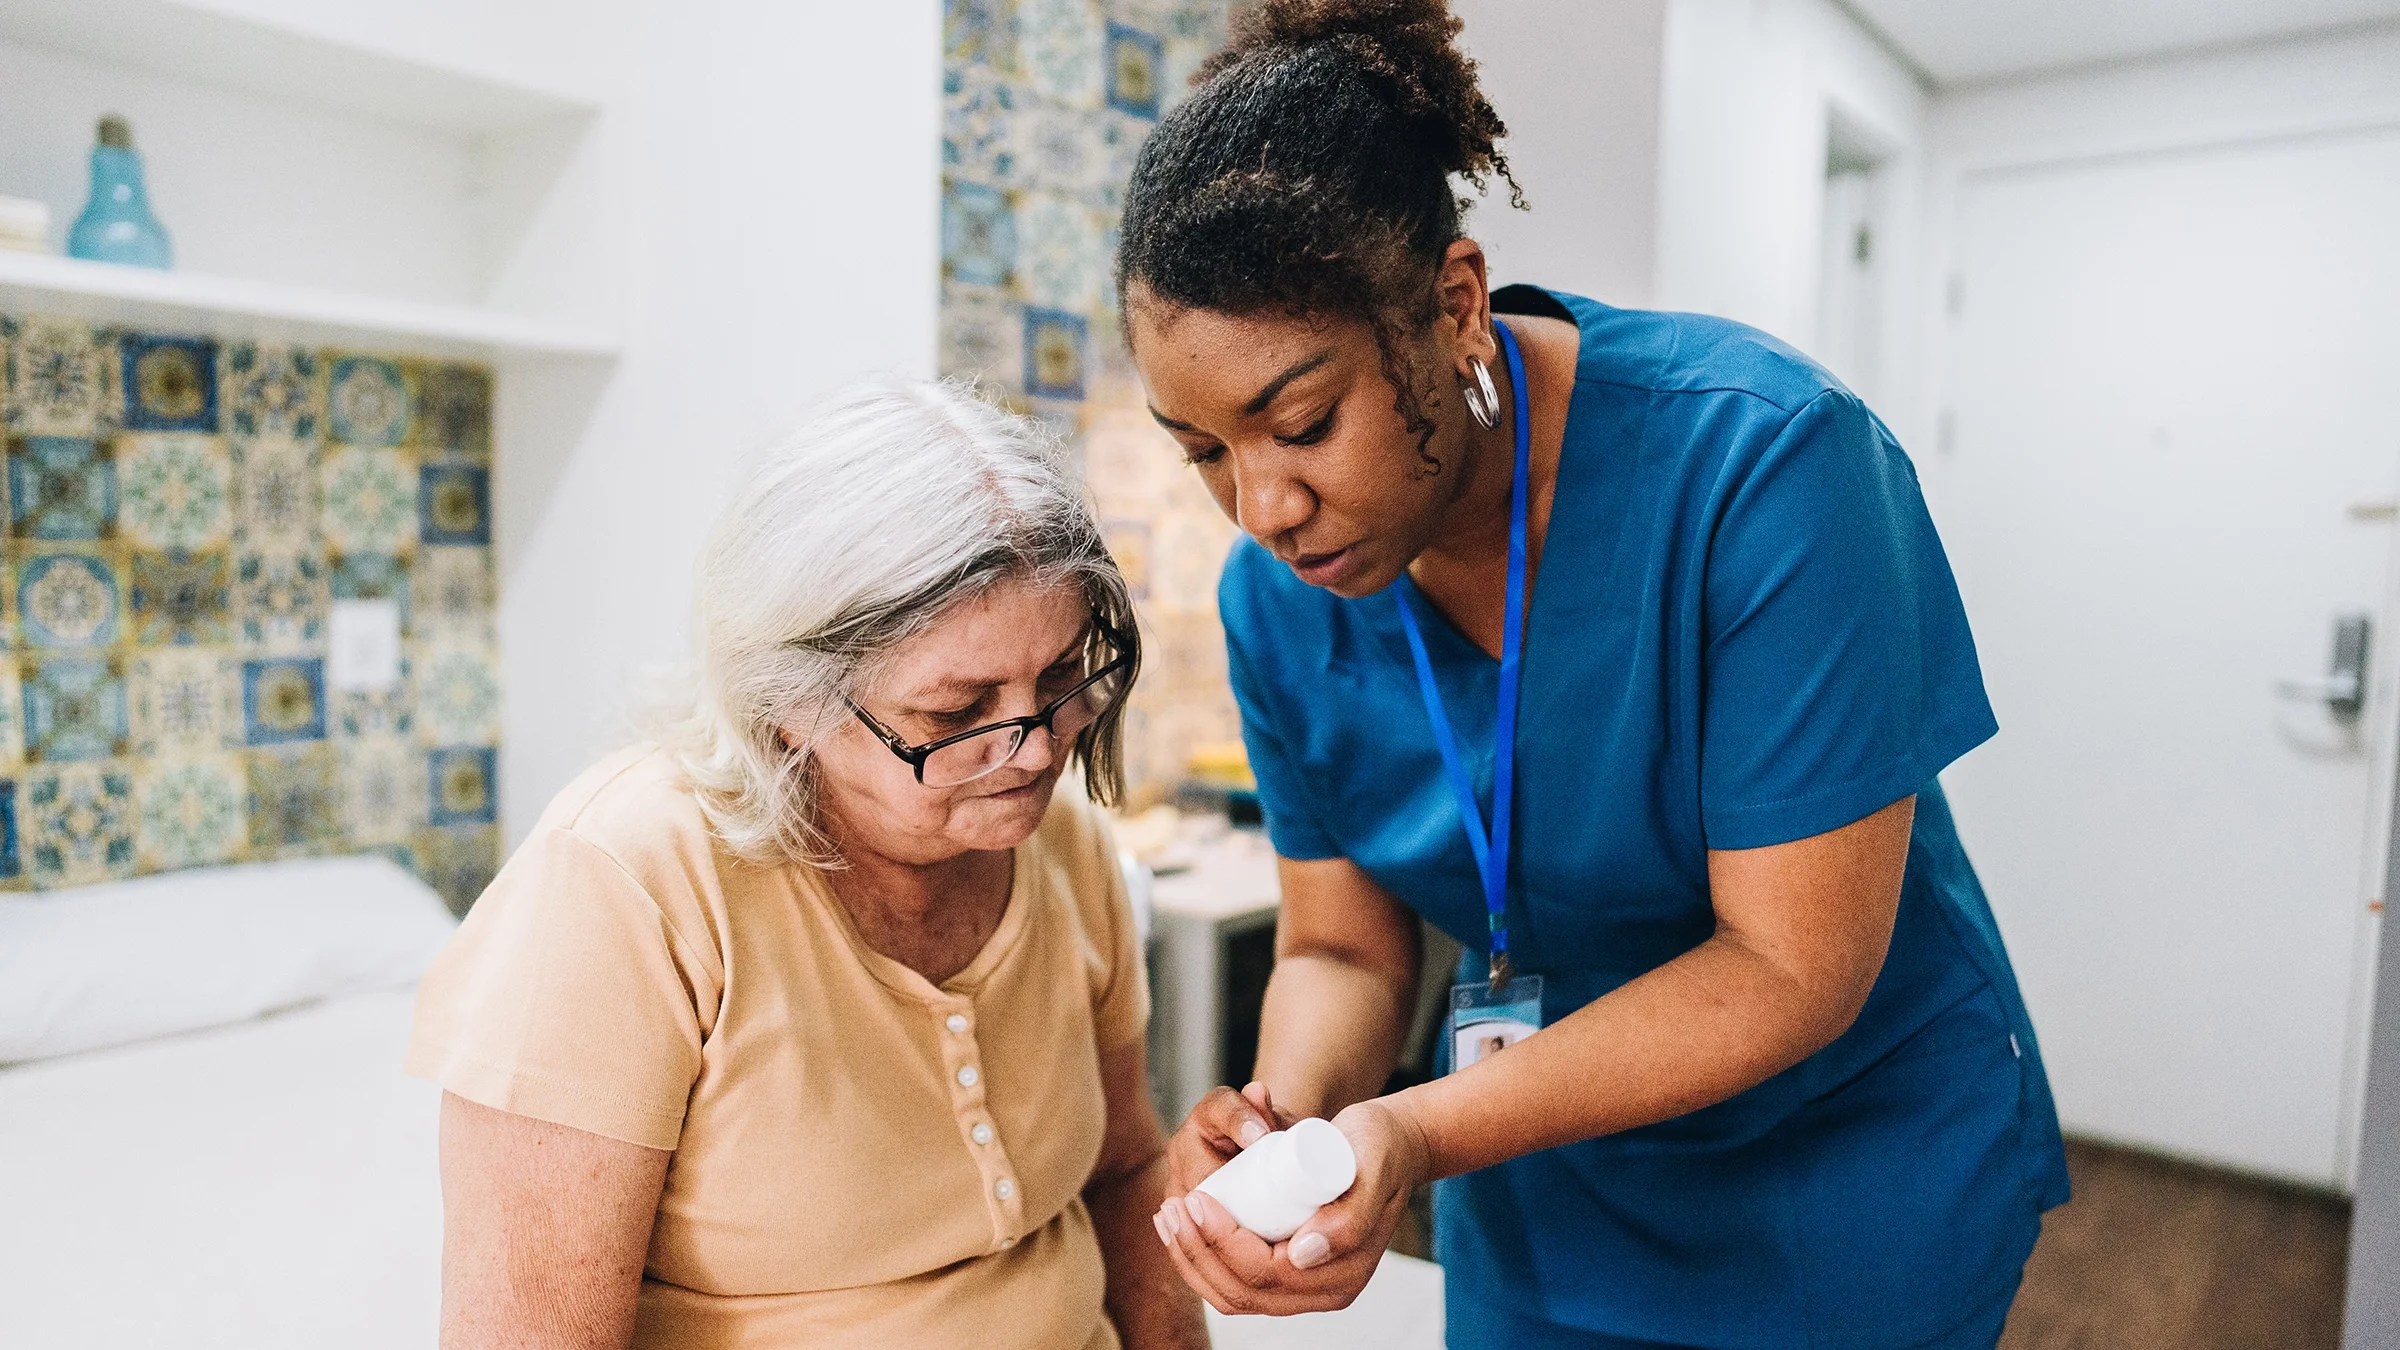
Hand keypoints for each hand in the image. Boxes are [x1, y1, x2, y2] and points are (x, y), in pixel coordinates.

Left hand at [1150, 1096, 1430, 1315]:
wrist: (1391, 1143)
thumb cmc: (1379, 1145)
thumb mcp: (1372, 1165)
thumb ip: (1350, 1215)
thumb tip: (1301, 1256)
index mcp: (1344, 1274)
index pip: (1264, 1275)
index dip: (1222, 1243)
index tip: (1196, 1199)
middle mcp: (1325, 1291)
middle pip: (1242, 1292)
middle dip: (1197, 1253)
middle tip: (1172, 1206)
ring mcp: (1307, 1287)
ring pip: (1233, 1295)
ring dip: (1193, 1261)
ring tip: (1167, 1217)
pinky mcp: (1290, 1273)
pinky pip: (1238, 1285)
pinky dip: (1204, 1264)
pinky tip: (1181, 1231)